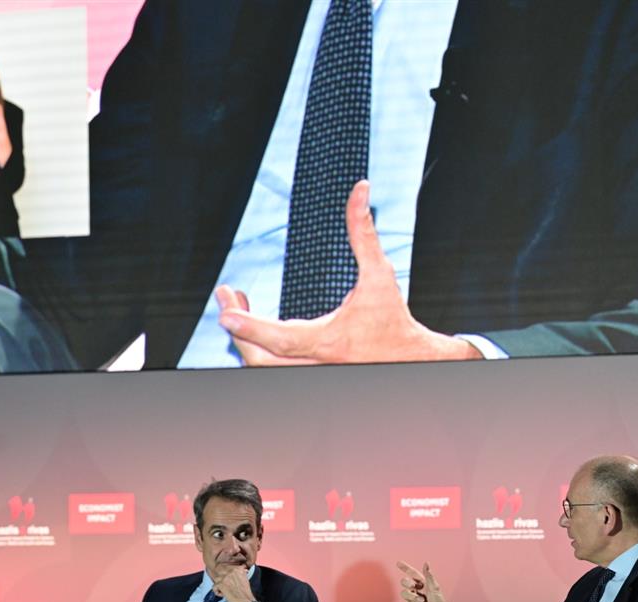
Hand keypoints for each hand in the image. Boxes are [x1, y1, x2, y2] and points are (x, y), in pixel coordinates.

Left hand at [210, 564, 254, 601]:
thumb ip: (238, 573)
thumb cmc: (246, 593)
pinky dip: (217, 592)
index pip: (226, 566)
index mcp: (238, 569)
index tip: (227, 580)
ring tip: (225, 590)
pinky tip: (224, 595)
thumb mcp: (245, 579)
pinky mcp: (221, 584)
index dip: (225, 574)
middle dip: (221, 578)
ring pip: (216, 579)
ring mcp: (225, 577)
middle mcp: (231, 571)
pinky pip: (214, 586)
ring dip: (219, 585)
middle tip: (224, 585)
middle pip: (220, 570)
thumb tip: (232, 572)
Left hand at [216, 180, 481, 364]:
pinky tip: (254, 325)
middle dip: (238, 332)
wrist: (411, 357)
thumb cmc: (394, 318)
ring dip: (245, 339)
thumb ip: (364, 233)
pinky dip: (257, 347)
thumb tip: (359, 192)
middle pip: (261, 359)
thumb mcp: (381, 274)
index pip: (281, 339)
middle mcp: (317, 363)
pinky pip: (272, 366)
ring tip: (236, 308)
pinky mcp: (307, 373)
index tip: (226, 313)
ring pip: (263, 367)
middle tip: (226, 300)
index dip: (250, 327)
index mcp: (330, 341)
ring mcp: (310, 373)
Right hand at [398, 561, 456, 601]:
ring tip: (422, 601)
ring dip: (414, 597)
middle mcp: (416, 590)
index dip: (405, 568)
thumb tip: (426, 563)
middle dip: (407, 583)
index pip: (412, 573)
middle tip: (413, 586)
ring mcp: (412, 599)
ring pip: (404, 593)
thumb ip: (429, 575)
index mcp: (422, 583)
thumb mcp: (434, 587)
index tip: (398, 563)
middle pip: (404, 582)